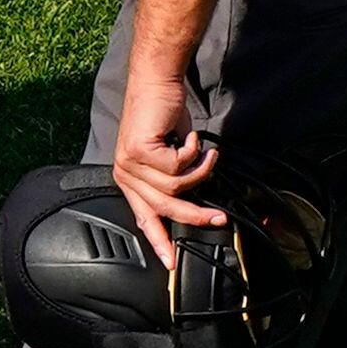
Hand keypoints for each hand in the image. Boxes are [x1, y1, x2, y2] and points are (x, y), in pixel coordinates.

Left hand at [109, 67, 225, 270]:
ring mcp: (129, 163)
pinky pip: (179, 167)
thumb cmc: (165, 116)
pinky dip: (193, 152)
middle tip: (220, 218)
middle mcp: (126, 174)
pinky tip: (190, 137)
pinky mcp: (139, 151)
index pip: (144, 218)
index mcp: (131, 180)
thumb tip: (195, 203)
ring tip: (205, 153)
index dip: (159, 241)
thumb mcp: (169, 154)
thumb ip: (175, 178)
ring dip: (200, 170)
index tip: (172, 264)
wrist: (157, 83)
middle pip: (164, 209)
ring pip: (177, 187)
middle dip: (196, 216)